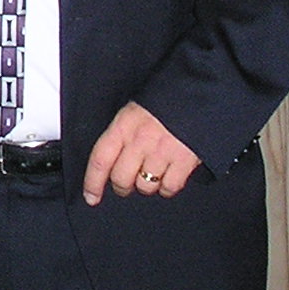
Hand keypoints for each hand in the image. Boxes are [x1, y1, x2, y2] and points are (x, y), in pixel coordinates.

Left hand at [81, 102, 200, 204]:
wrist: (197, 93)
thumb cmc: (164, 102)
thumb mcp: (134, 111)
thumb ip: (122, 134)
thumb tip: (109, 162)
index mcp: (124, 125)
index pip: (100, 159)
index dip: (93, 183)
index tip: (91, 197)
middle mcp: (140, 140)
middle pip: (121, 179)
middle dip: (122, 186)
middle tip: (126, 184)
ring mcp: (162, 151)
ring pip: (145, 187)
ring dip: (146, 185)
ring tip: (152, 173)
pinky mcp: (184, 161)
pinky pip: (169, 188)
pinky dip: (168, 187)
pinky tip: (169, 176)